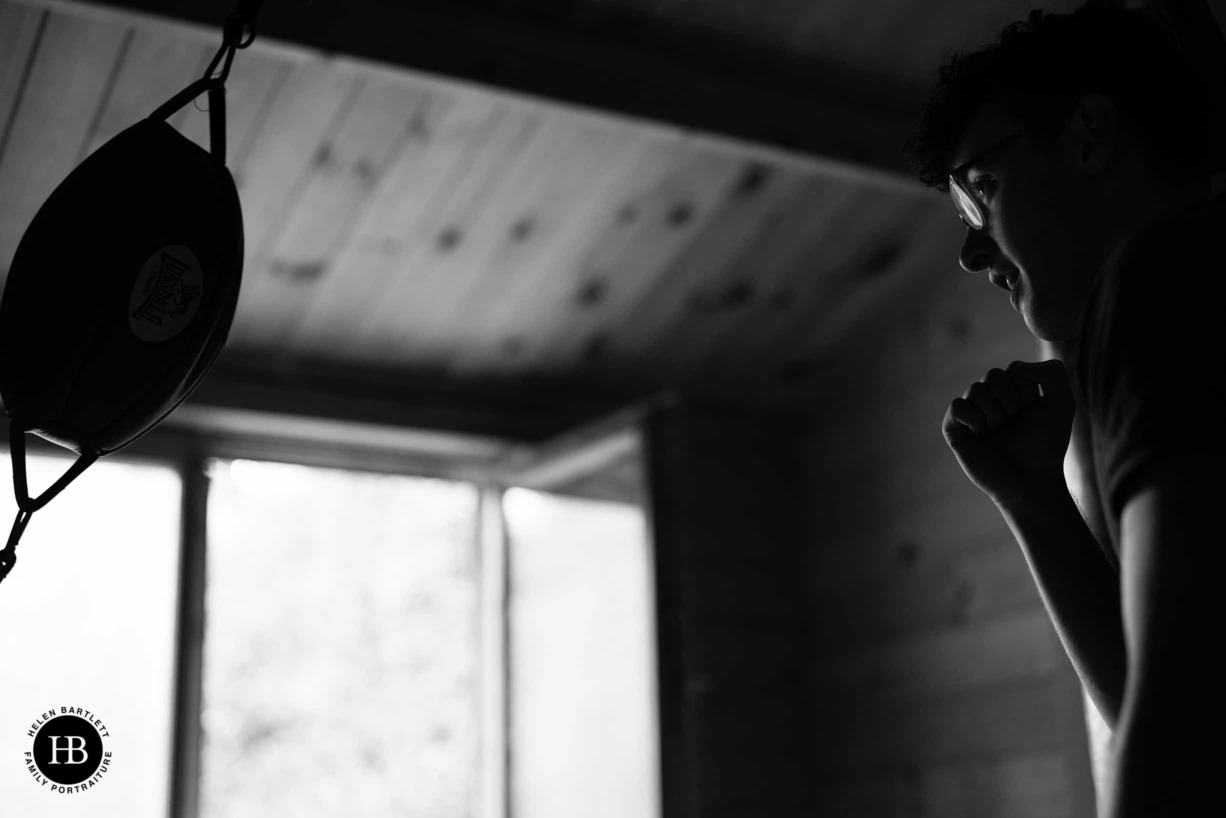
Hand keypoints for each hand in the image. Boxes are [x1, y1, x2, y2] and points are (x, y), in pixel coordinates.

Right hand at [942, 359, 1075, 505]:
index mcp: (1011, 391)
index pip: (1013, 369)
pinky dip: (974, 419)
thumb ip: (1052, 372)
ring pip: (975, 389)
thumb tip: (1016, 366)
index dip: (1026, 390)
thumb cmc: (1046, 445)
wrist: (1031, 479)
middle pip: (993, 375)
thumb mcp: (1063, 402)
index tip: (1032, 411)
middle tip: (1014, 422)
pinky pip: (957, 406)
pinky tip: (982, 434)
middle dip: (1010, 400)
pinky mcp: (954, 429)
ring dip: (995, 412)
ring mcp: (971, 413)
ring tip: (999, 431)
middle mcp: (989, 399)